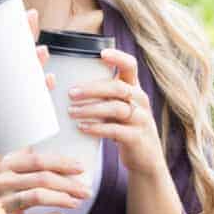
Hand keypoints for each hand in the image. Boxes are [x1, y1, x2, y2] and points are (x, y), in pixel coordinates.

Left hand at [0, 9, 51, 182]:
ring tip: (43, 55)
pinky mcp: (17, 123)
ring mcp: (6, 108)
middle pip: (13, 62)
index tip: (13, 15)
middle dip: (26, 42)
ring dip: (37, 65)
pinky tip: (51, 83)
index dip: (5, 33)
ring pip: (26, 80)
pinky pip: (34, 103)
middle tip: (35, 25)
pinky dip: (43, 91)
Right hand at [0, 146, 91, 213]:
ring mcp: (2, 202)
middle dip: (69, 184)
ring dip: (61, 199)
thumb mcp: (11, 167)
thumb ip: (29, 155)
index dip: (62, 162)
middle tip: (86, 191)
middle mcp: (2, 181)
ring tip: (76, 202)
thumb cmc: (5, 186)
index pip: (38, 160)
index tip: (81, 167)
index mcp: (7, 164)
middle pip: (42, 179)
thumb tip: (59, 140)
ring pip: (37, 197)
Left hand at [69, 49, 165, 178]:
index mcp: (135, 89)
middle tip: (71, 93)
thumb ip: (104, 96)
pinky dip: (97, 128)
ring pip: (116, 108)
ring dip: (91, 109)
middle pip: (118, 87)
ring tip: (71, 112)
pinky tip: (82, 128)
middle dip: (93, 88)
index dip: (118, 57)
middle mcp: (140, 101)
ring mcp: (141, 119)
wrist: (145, 159)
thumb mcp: (119, 108)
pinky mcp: (137, 138)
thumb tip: (68, 85)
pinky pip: (116, 130)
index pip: (130, 65)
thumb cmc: (124, 128)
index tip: (101, 53)